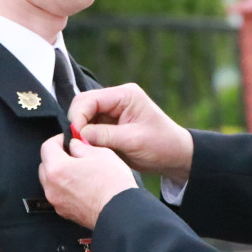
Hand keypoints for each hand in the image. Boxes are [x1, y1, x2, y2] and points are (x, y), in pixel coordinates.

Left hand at [39, 135, 137, 228]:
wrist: (120, 212)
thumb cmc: (112, 183)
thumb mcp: (100, 153)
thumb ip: (81, 147)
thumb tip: (74, 145)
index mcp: (57, 169)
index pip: (47, 147)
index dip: (59, 139)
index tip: (70, 140)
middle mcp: (51, 187)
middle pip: (45, 165)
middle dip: (57, 157)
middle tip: (75, 154)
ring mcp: (57, 201)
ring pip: (50, 181)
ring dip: (60, 173)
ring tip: (80, 171)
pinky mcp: (64, 212)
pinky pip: (59, 194)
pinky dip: (65, 188)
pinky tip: (82, 185)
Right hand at [67, 84, 193, 183]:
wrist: (175, 156)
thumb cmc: (161, 145)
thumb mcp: (132, 140)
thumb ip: (103, 135)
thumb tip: (77, 135)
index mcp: (125, 95)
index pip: (89, 99)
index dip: (78, 117)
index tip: (76, 137)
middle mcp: (117, 99)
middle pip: (83, 105)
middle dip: (77, 124)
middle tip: (77, 144)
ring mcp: (113, 111)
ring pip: (84, 117)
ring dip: (81, 132)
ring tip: (85, 149)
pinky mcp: (110, 124)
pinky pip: (90, 128)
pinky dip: (87, 138)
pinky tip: (90, 149)